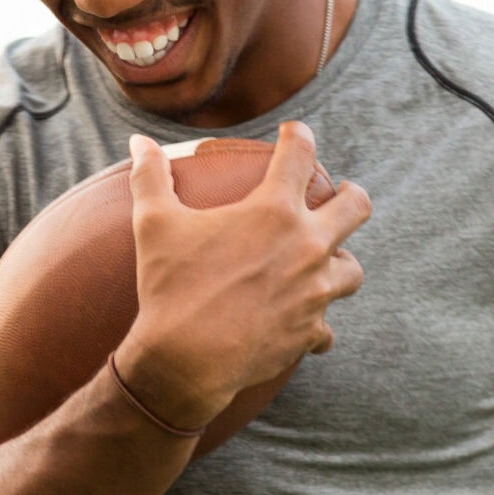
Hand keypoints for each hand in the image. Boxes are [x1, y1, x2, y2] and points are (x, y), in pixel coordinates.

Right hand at [112, 121, 370, 429]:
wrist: (185, 360)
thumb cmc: (168, 286)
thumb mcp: (152, 224)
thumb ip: (149, 177)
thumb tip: (138, 141)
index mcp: (273, 211)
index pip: (298, 155)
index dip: (298, 136)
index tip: (293, 133)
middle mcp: (306, 246)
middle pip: (355, 207)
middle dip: (350, 195)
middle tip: (341, 194)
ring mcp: (314, 292)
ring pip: (351, 270)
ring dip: (340, 263)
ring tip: (326, 263)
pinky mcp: (309, 331)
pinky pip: (326, 328)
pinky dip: (316, 325)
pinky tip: (304, 326)